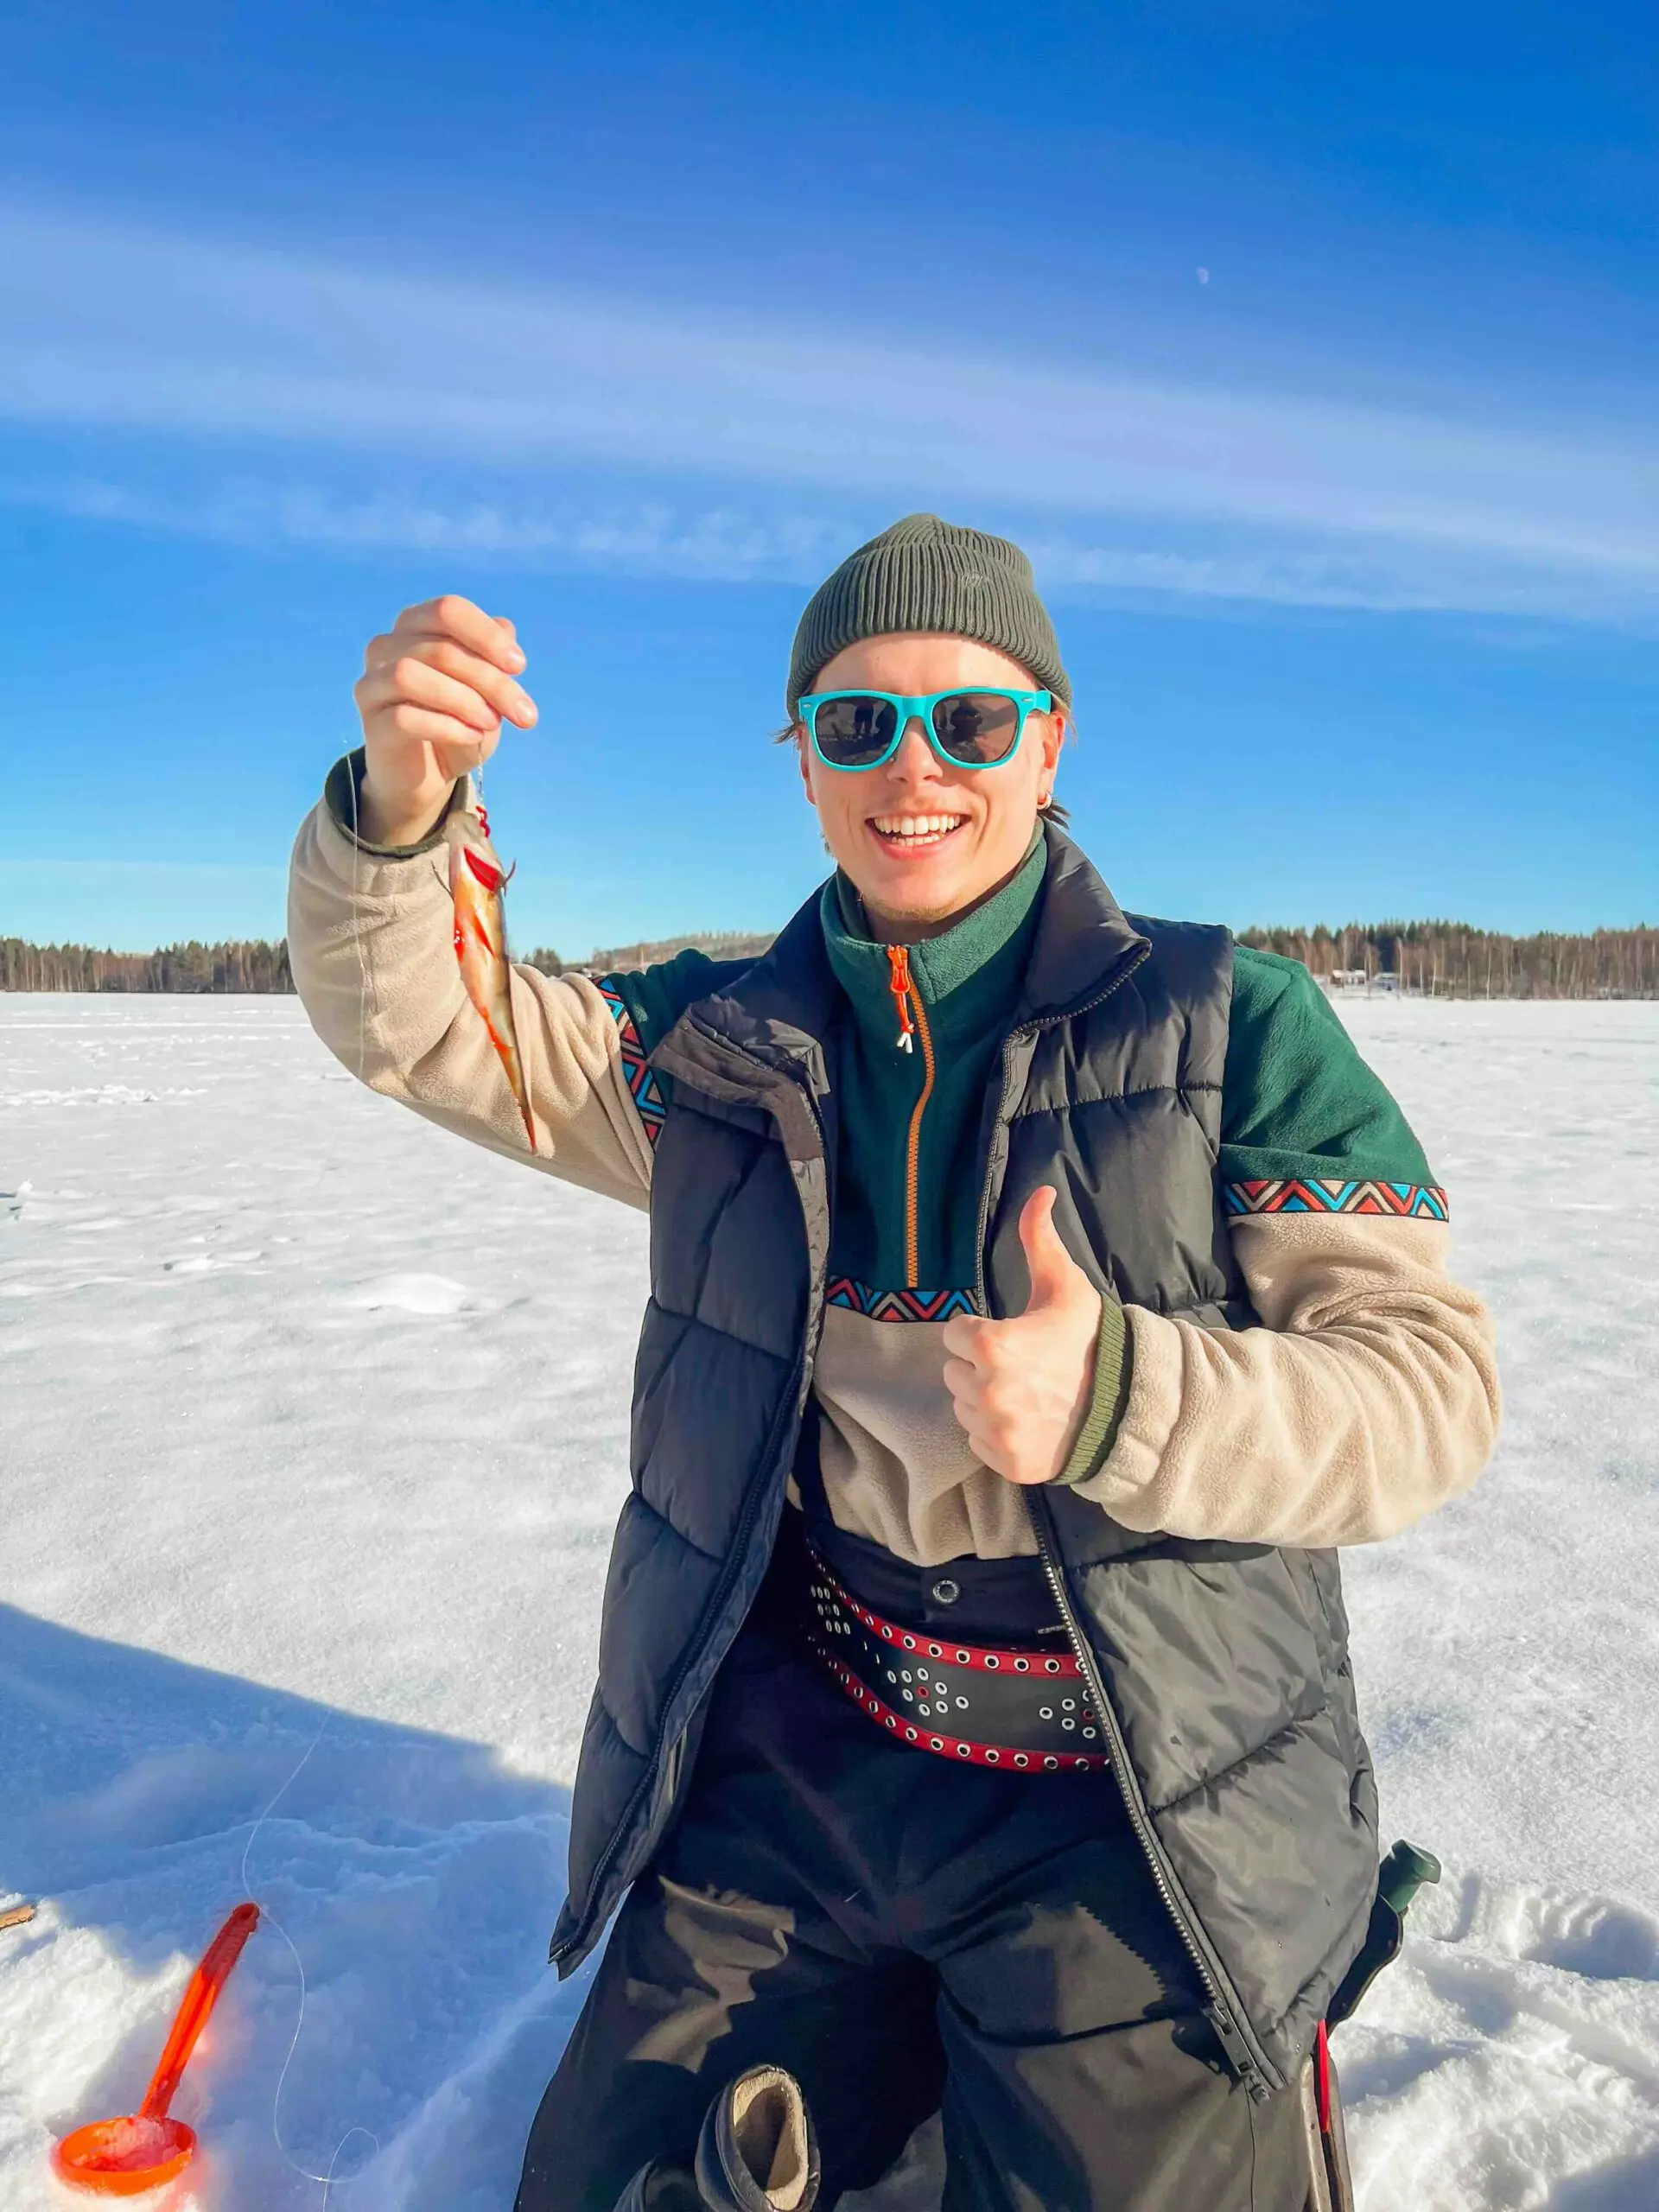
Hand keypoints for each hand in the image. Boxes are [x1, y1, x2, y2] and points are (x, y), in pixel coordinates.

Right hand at [353, 595, 538, 844]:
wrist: (428, 776)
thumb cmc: (458, 723)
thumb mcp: (486, 691)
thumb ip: (493, 657)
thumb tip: (507, 627)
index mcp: (415, 626)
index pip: (448, 610)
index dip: (486, 635)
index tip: (519, 667)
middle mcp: (386, 647)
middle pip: (440, 649)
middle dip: (491, 681)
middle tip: (523, 713)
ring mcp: (372, 684)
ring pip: (410, 674)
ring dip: (463, 700)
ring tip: (491, 723)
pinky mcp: (371, 722)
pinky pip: (403, 715)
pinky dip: (446, 726)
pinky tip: (471, 736)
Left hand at [941, 1186, 1102, 1485]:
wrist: (1130, 1404)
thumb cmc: (1090, 1340)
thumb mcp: (1065, 1285)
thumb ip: (1039, 1238)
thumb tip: (1041, 1190)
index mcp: (991, 1345)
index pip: (955, 1334)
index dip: (980, 1332)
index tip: (1012, 1335)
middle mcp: (987, 1392)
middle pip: (956, 1372)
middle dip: (981, 1366)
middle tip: (1023, 1365)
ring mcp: (997, 1432)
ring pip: (965, 1408)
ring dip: (986, 1399)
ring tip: (1027, 1392)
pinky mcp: (1007, 1463)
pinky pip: (979, 1441)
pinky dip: (998, 1433)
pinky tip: (1029, 1419)